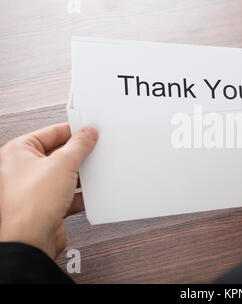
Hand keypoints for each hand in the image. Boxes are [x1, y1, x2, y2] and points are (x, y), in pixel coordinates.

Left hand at [0, 123, 97, 258]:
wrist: (31, 240)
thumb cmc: (31, 204)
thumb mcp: (63, 164)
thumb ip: (78, 146)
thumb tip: (87, 134)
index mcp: (18, 151)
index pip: (51, 133)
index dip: (73, 131)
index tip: (89, 130)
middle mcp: (22, 168)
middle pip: (58, 154)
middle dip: (78, 155)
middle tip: (93, 151)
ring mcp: (33, 188)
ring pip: (63, 175)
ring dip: (79, 176)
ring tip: (92, 173)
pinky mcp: (44, 204)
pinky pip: (66, 193)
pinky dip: (78, 193)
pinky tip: (89, 193)